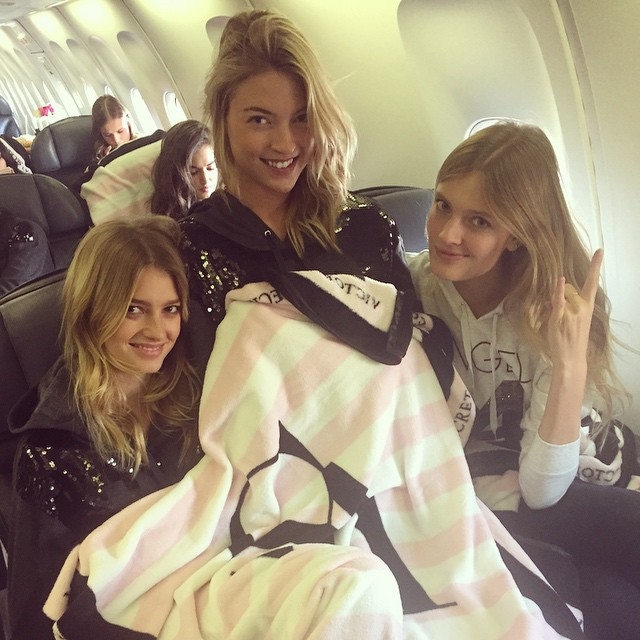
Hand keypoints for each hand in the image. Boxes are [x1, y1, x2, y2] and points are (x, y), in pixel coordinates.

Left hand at [547, 249, 602, 370]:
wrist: (571, 358)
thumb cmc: (572, 340)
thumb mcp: (571, 319)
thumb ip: (564, 305)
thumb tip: (554, 296)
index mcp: (587, 306)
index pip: (592, 282)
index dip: (595, 266)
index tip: (599, 251)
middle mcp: (582, 307)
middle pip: (570, 288)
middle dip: (564, 293)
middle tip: (571, 304)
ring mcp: (572, 312)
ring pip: (561, 296)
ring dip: (555, 304)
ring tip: (559, 324)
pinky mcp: (560, 317)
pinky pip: (559, 301)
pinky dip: (559, 291)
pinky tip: (560, 280)